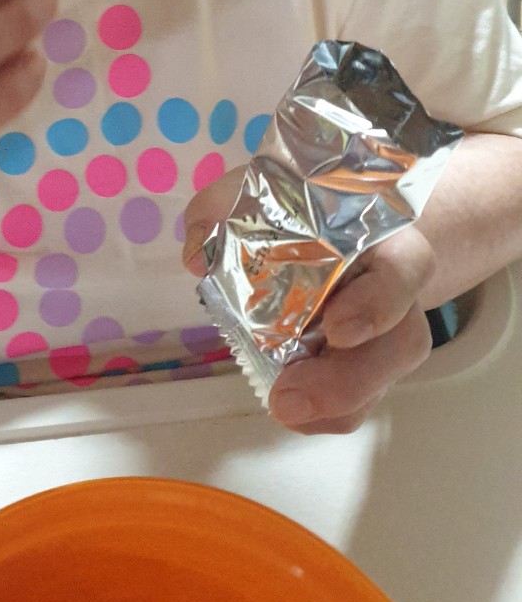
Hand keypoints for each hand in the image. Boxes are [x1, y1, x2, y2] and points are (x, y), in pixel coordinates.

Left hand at [182, 167, 435, 433]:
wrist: (336, 219)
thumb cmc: (300, 203)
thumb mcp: (260, 188)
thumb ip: (222, 206)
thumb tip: (197, 258)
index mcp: (381, 235)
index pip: (403, 268)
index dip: (378, 303)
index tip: (337, 328)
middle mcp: (398, 288)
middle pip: (403, 341)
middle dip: (351, 378)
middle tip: (289, 394)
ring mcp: (389, 331)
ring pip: (384, 380)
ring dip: (336, 402)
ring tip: (283, 407)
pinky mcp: (369, 364)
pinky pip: (361, 400)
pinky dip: (326, 413)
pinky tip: (291, 410)